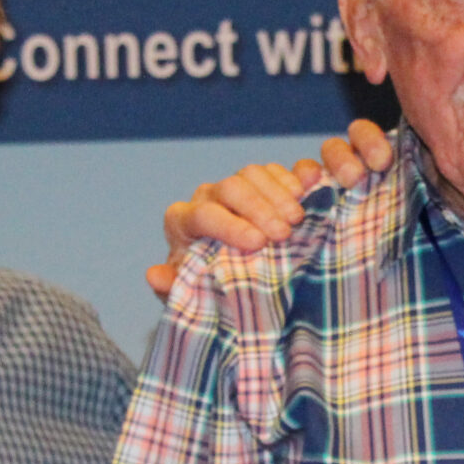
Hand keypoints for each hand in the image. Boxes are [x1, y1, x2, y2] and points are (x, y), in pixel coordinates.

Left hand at [144, 120, 397, 298]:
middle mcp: (209, 197)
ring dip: (279, 193)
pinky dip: (295, 175)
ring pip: (253, 173)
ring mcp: (238, 187)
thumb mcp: (190, 294)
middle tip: (283, 233)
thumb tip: (155, 276)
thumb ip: (172, 288)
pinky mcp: (265, 184)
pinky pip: (277, 169)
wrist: (231, 279)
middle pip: (230, 188)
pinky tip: (309, 190)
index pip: (202, 214)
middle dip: (258, 208)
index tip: (256, 244)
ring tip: (298, 219)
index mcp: (184, 221)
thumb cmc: (207, 287)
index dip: (229, 226)